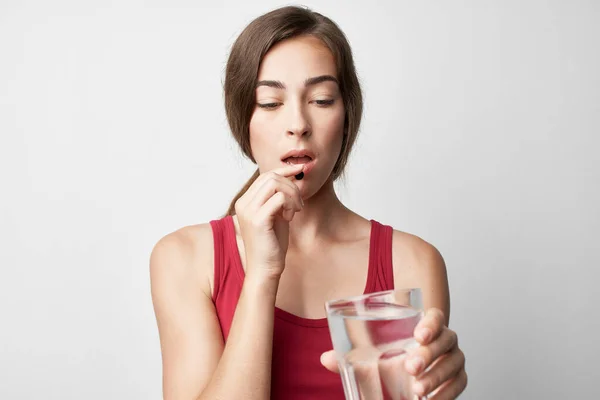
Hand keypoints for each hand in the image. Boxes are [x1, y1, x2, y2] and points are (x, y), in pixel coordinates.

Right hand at [234, 164, 304, 278]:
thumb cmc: (272, 244)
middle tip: (299, 204)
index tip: (300, 169)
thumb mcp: (276, 215)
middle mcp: (243, 203)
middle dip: (291, 185)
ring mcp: (249, 211)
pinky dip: (290, 204)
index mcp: (245, 201)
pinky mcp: (258, 220)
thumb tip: (292, 179)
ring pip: (275, 183)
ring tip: (294, 210)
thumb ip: (279, 198)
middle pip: (270, 176)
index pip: (265, 176)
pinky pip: (279, 198)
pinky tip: (290, 216)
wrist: (265, 269)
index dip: (284, 170)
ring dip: (292, 194)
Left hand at [320, 308, 467, 398]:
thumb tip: (326, 358)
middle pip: (446, 339)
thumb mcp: (370, 360)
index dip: (430, 323)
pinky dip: (447, 393)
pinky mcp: (458, 379)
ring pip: (454, 363)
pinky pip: (460, 384)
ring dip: (436, 376)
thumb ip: (348, 357)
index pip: (435, 317)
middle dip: (429, 353)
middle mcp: (443, 340)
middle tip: (409, 367)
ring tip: (417, 389)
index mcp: (424, 327)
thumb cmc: (389, 364)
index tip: (417, 335)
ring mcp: (453, 359)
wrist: (405, 384)